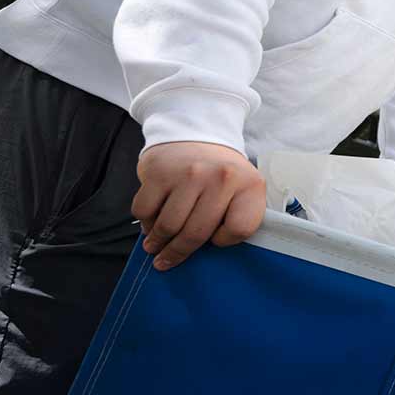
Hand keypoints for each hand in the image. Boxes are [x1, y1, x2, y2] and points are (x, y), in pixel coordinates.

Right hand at [132, 141, 265, 270]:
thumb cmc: (220, 172)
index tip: (214, 241)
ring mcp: (189, 174)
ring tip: (154, 246)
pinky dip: (145, 222)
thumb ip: (237, 217)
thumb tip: (209, 253)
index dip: (225, 240)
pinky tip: (150, 223)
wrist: (196, 133)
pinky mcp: (160, 172)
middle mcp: (221, 178)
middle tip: (165, 262)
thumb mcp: (243, 189)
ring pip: (168, 225)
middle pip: (197, 233)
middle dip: (177, 253)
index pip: (240, 229)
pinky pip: (145, 210)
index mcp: (249, 185)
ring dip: (158, 242)